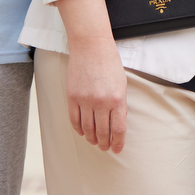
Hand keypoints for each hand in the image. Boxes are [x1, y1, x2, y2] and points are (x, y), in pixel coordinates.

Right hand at [66, 38, 127, 152]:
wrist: (91, 45)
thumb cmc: (110, 62)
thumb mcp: (121, 83)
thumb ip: (120, 104)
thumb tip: (116, 124)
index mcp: (118, 99)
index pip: (118, 129)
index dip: (118, 142)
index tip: (117, 149)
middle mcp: (101, 102)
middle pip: (102, 132)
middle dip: (104, 143)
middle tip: (105, 148)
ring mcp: (85, 100)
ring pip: (87, 129)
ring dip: (91, 138)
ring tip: (94, 142)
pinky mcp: (72, 97)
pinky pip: (74, 120)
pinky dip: (79, 129)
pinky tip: (82, 132)